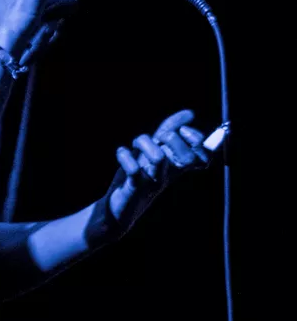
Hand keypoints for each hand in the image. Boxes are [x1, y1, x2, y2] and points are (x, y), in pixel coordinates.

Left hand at [106, 109, 208, 235]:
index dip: (198, 140)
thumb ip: (170, 130)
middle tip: (159, 137)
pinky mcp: (134, 188)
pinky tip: (122, 153)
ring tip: (135, 144)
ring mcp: (153, 182)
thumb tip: (190, 113)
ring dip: (144, 142)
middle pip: (186, 157)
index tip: (184, 131)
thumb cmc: (138, 175)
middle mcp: (169, 174)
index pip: (203, 156)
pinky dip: (125, 156)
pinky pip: (133, 170)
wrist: (118, 207)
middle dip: (173, 138)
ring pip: (158, 158)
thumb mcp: (155, 148)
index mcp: (177, 166)